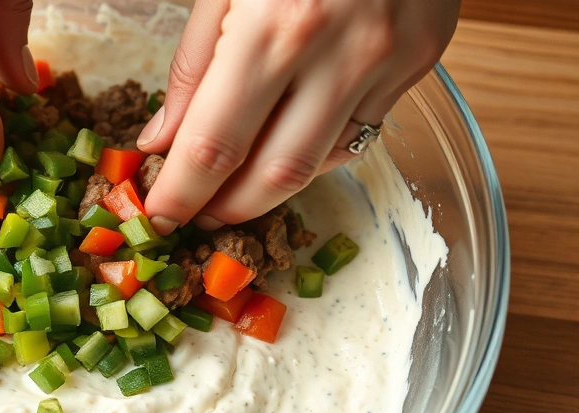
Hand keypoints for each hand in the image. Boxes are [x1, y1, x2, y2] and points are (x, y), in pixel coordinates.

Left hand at [139, 0, 459, 233]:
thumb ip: (192, 65)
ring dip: (269, 191)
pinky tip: (286, 145)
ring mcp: (390, 61)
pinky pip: (361, 133)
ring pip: (322, 164)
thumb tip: (163, 140)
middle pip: (273, 176)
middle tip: (196, 215)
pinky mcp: (422, 60)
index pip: (213, 146)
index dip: (180, 194)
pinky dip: (316, 152)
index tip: (160, 216)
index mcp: (275, 27)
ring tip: (233, 191)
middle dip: (226, 209)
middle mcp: (339, 54)